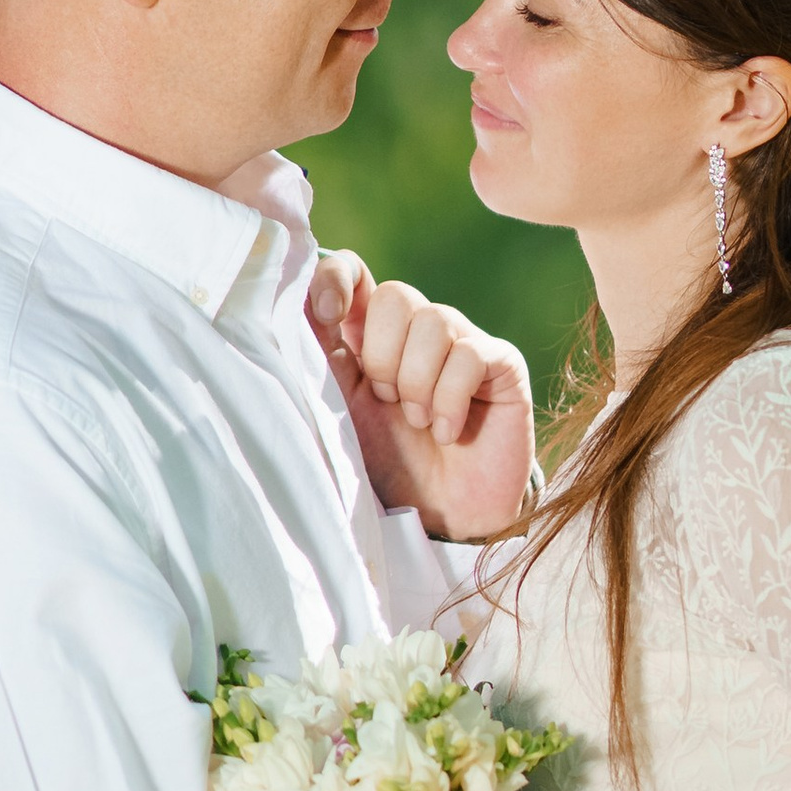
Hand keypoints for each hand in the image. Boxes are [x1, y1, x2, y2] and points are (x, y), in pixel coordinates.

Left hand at [308, 261, 534, 541]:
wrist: (443, 518)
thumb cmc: (388, 466)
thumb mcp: (339, 409)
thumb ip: (318, 357)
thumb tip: (288, 303)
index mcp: (371, 336)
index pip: (354, 272)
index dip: (337, 279)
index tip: (326, 315)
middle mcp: (418, 331)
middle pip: (395, 295)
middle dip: (382, 357)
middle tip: (388, 403)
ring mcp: (464, 341)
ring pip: (433, 320)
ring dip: (416, 383)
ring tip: (420, 423)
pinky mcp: (501, 363)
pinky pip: (469, 354)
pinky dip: (449, 400)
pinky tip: (448, 432)